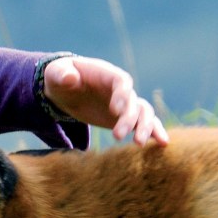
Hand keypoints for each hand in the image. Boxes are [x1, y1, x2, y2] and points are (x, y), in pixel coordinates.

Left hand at [42, 55, 168, 145]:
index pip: (122, 81)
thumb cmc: (60, 78)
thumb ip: (62, 74)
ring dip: (145, 127)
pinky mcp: (125, 118)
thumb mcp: (56, 74)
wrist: (65, 90)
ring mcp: (126, 104)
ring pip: (144, 113)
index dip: (123, 95)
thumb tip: (70, 78)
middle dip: (129, 119)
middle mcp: (121, 89)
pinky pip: (144, 123)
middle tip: (117, 135)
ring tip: (138, 144)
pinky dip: (154, 131)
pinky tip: (162, 144)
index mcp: (107, 74)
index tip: (115, 110)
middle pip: (134, 101)